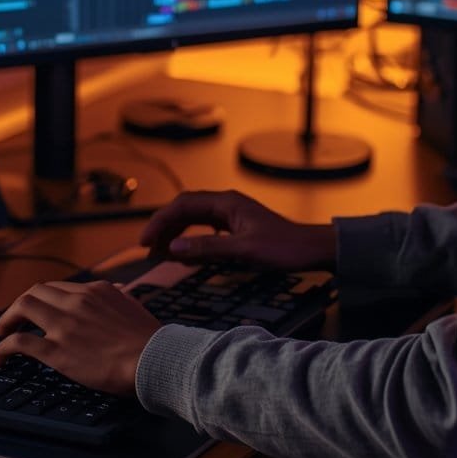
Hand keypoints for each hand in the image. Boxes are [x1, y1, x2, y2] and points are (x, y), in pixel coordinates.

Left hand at [0, 281, 159, 397]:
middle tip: (16, 320)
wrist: (153, 359)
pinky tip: (1, 358)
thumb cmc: (148, 339)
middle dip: (21, 305)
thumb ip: (119, 297)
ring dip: (7, 320)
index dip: (42, 299)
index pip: (58, 287)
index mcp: (95, 290)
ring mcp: (64, 325)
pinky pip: (20, 343)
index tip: (38, 311)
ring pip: (22, 308)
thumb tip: (117, 291)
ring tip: (3, 333)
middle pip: (35, 292)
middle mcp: (76, 302)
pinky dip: (3, 348)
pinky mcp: (56, 351)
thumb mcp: (133, 306)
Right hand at [139, 189, 335, 271]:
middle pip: (185, 210)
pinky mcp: (236, 228)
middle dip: (164, 228)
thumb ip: (208, 248)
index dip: (160, 222)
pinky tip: (184, 254)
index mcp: (227, 203)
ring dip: (175, 234)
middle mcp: (226, 205)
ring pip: (193, 220)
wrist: (311, 249)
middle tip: (147, 250)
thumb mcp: (244, 250)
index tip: (145, 242)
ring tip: (159, 253)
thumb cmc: (284, 247)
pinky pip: (205, 230)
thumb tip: (173, 247)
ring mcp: (231, 215)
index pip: (182, 205)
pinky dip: (190, 241)